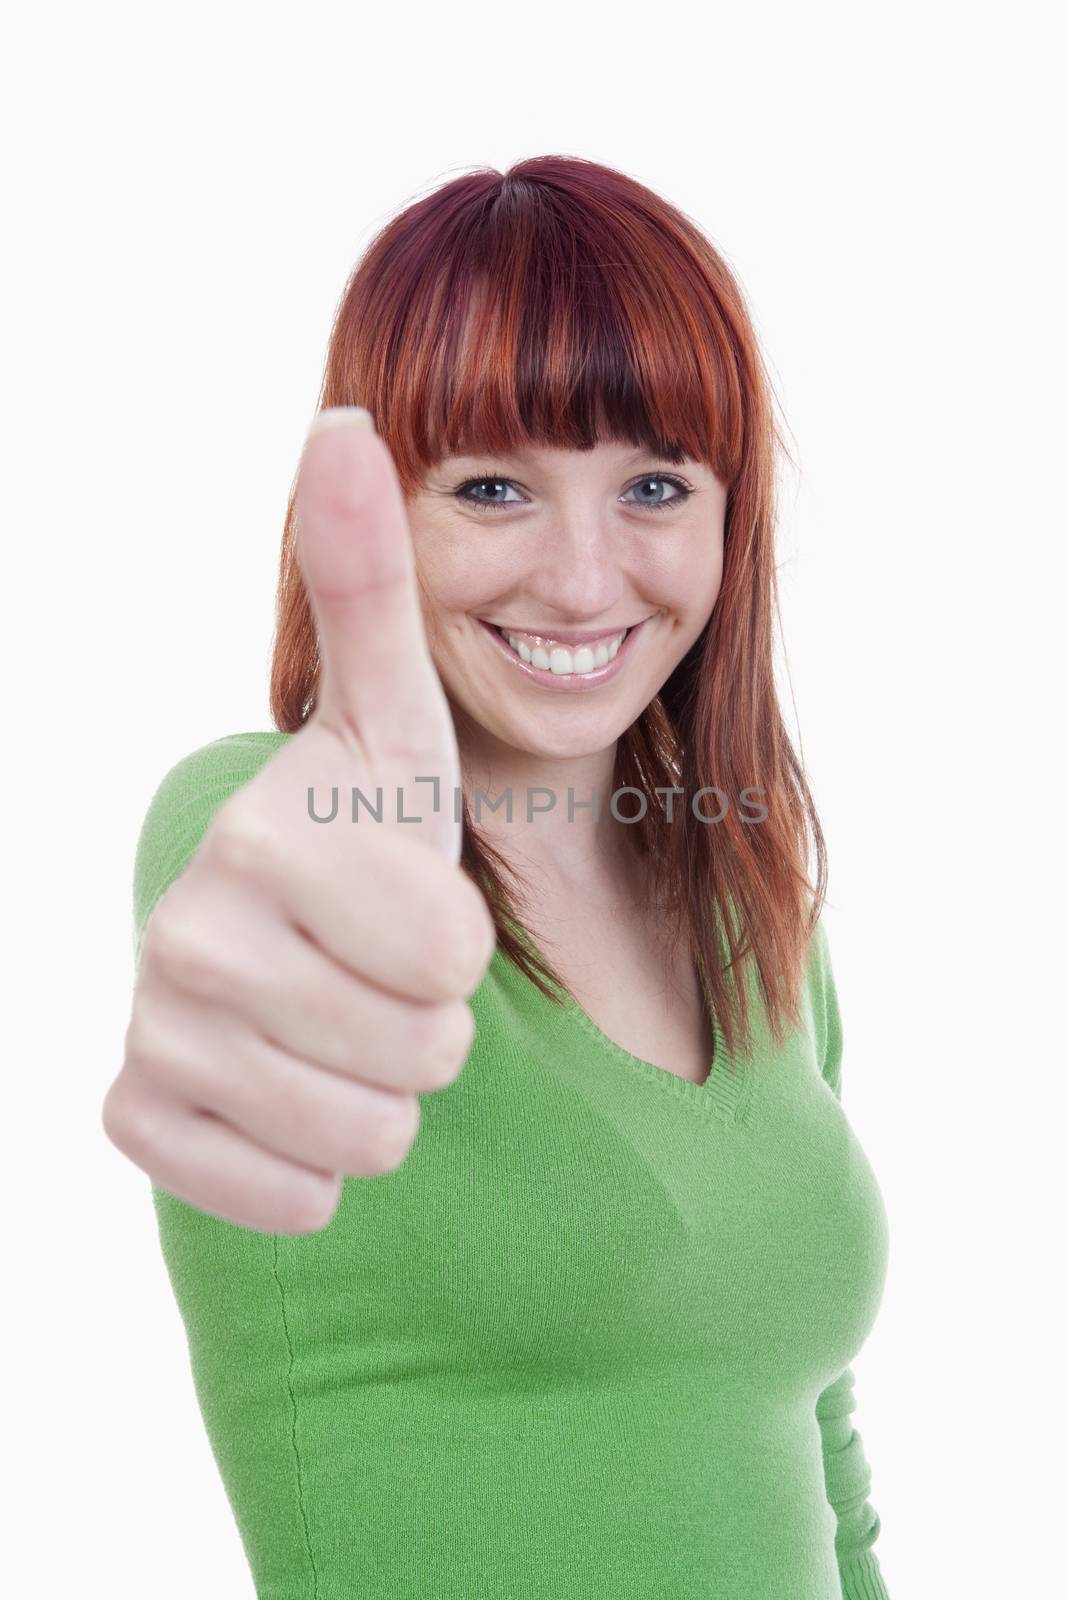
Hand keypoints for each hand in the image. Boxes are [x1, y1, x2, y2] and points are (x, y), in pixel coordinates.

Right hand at [102, 409, 494, 1233]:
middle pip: (419, 1057)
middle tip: (369, 967)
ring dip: (379, 1094)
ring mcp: (150, 1036)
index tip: (401, 893)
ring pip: (370, 1142)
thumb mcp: (387, 720)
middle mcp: (182, 931)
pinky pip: (291, 1203)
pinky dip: (309, 1166)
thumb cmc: (358, 837)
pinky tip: (278, 1089)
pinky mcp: (136, 1125)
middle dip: (423, 1022)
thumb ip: (368, 585)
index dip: (458, 937)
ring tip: (333, 1021)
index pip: (451, 954)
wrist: (269, 946)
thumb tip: (341, 416)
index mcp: (262, 831)